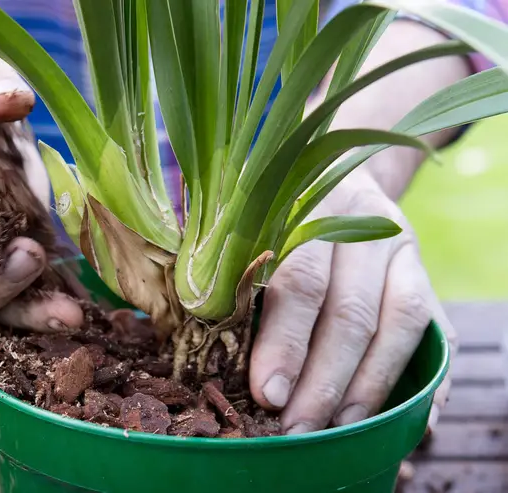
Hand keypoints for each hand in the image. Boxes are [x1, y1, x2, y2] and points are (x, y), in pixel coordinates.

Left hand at [249, 169, 455, 433]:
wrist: (337, 178)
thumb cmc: (275, 214)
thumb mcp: (249, 226)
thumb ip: (233, 271)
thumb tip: (206, 342)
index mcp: (308, 209)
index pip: (300, 280)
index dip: (285, 341)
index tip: (268, 393)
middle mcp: (363, 226)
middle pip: (350, 310)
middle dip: (325, 380)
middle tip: (299, 428)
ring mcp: (403, 250)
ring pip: (399, 322)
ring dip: (370, 385)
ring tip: (342, 430)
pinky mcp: (426, 275)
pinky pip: (435, 330)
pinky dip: (424, 378)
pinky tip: (407, 418)